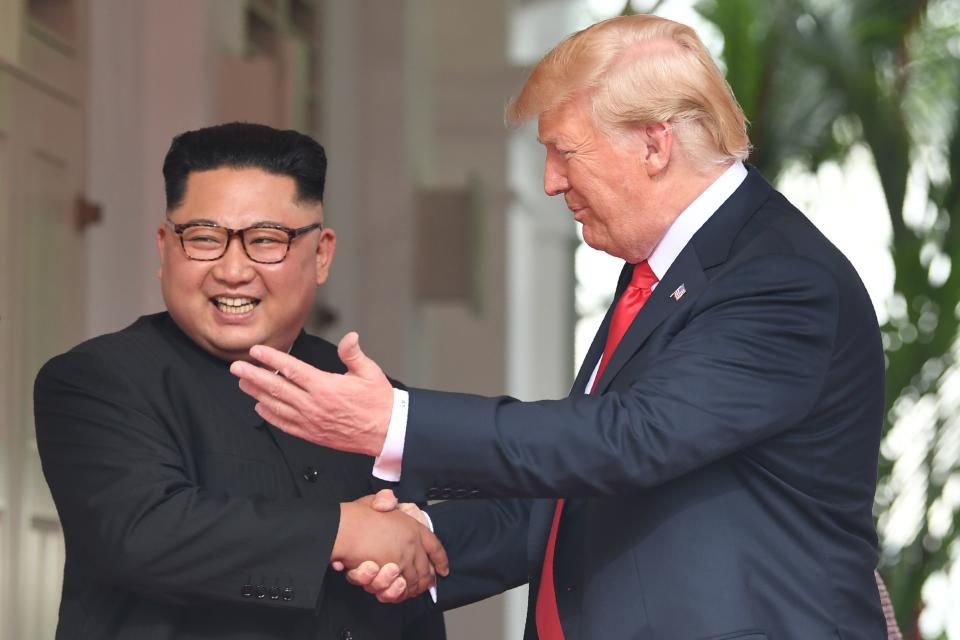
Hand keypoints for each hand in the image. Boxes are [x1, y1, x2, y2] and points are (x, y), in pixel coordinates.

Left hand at [229, 332, 391, 455]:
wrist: (386, 432)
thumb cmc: (379, 402)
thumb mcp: (370, 372)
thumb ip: (353, 354)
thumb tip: (350, 337)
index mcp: (326, 386)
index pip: (291, 370)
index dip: (271, 359)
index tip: (257, 351)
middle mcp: (314, 404)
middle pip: (277, 387)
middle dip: (254, 376)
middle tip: (237, 367)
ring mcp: (311, 421)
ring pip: (277, 406)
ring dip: (257, 394)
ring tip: (242, 384)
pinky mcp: (312, 434)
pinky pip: (285, 424)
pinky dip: (270, 415)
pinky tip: (260, 407)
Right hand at [331, 492, 447, 600]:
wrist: (345, 528)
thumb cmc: (356, 516)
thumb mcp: (374, 502)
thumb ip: (385, 500)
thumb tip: (390, 500)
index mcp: (412, 527)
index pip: (434, 546)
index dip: (440, 559)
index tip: (443, 569)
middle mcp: (412, 544)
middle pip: (426, 568)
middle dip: (426, 580)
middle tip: (424, 586)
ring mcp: (404, 558)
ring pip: (414, 580)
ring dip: (413, 588)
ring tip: (411, 592)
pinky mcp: (392, 571)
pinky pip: (402, 587)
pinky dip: (401, 593)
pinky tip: (399, 592)